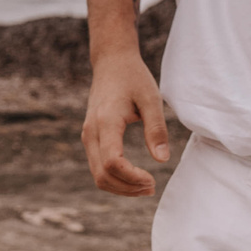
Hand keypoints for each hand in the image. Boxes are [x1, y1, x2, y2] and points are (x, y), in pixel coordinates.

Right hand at [81, 55, 170, 196]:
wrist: (111, 62)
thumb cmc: (133, 78)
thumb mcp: (151, 99)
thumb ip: (156, 129)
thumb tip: (162, 160)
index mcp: (106, 122)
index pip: (113, 163)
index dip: (132, 177)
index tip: (153, 179)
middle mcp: (91, 132)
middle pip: (102, 176)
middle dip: (127, 188)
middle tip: (152, 187)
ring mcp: (88, 137)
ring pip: (98, 176)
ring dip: (121, 187)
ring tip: (146, 186)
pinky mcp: (90, 139)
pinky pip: (98, 168)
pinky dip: (115, 179)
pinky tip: (134, 178)